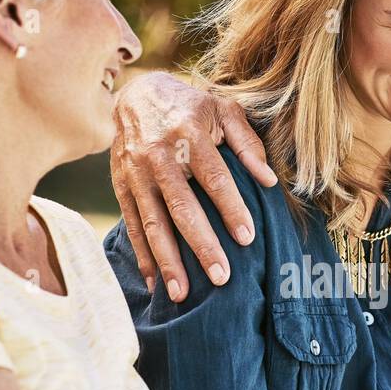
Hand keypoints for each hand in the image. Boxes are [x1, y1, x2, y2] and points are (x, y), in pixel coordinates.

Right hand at [110, 71, 275, 301]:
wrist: (137, 95)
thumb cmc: (191, 107)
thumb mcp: (224, 111)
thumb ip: (247, 145)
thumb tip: (270, 181)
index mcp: (189, 135)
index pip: (214, 178)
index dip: (230, 208)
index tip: (246, 238)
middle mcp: (158, 156)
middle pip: (182, 207)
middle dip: (201, 245)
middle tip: (221, 277)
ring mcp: (136, 174)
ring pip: (153, 223)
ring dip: (168, 261)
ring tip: (182, 294)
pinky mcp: (120, 187)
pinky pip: (133, 226)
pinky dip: (143, 257)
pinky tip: (155, 283)